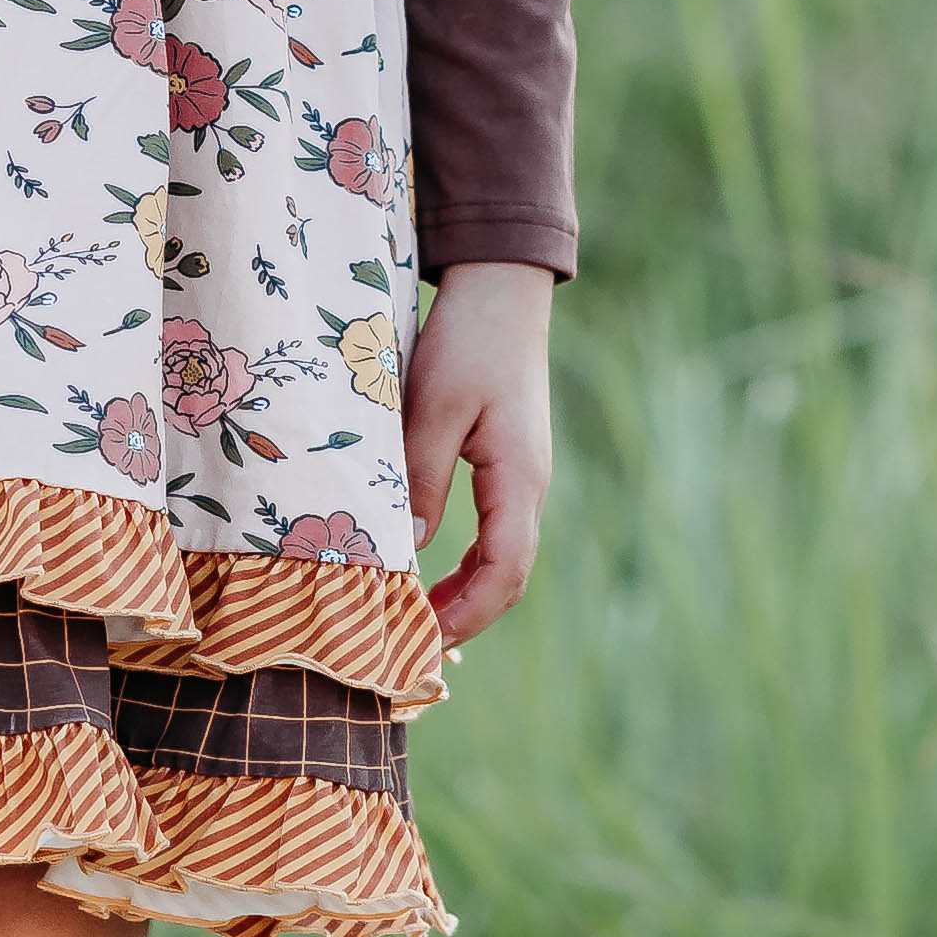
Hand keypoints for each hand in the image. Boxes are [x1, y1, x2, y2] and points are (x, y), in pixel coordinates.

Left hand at [404, 260, 553, 649]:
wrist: (500, 290)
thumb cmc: (468, 340)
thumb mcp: (433, 406)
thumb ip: (420, 477)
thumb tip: (407, 550)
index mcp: (519, 479)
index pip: (505, 571)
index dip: (466, 615)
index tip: (423, 641)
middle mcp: (530, 487)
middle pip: (507, 577)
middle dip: (463, 618)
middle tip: (410, 646)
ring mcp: (523, 478)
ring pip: (503, 558)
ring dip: (463, 595)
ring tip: (415, 620)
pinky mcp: (508, 465)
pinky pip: (494, 533)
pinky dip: (465, 565)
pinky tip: (429, 572)